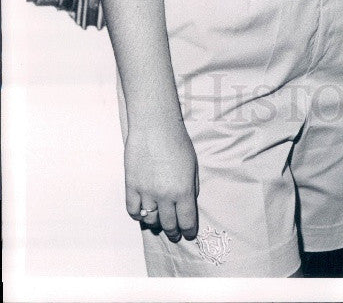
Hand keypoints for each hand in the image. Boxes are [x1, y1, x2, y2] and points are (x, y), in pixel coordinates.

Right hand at [124, 117, 198, 241]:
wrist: (154, 127)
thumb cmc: (177, 142)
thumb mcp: (193, 165)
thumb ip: (192, 186)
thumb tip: (189, 202)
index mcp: (183, 190)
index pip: (186, 221)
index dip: (188, 231)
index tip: (188, 234)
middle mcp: (165, 195)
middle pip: (168, 224)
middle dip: (173, 232)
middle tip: (175, 234)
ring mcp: (146, 192)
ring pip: (149, 220)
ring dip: (155, 223)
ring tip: (158, 222)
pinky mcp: (131, 186)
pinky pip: (132, 210)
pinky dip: (138, 215)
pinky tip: (143, 213)